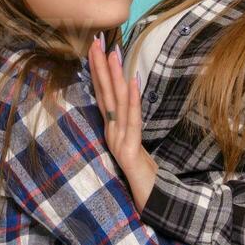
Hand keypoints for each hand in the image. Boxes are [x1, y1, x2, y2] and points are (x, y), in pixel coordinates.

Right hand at [88, 32, 157, 208]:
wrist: (148, 202)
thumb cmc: (143, 175)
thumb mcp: (135, 146)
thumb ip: (130, 126)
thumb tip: (128, 102)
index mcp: (112, 129)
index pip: (103, 95)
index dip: (98, 72)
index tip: (96, 49)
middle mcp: (111, 133)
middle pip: (105, 95)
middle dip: (100, 67)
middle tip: (97, 42)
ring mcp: (118, 142)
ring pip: (115, 104)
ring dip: (113, 77)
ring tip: (112, 53)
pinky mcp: (128, 152)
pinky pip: (131, 121)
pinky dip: (131, 99)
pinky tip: (131, 81)